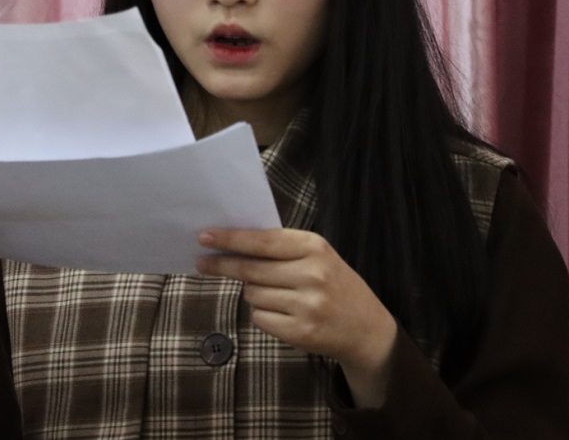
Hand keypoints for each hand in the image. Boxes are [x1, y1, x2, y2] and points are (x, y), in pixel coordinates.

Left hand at [196, 227, 397, 406]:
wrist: (366, 327)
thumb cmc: (333, 283)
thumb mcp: (316, 256)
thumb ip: (280, 249)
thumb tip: (231, 245)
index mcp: (314, 247)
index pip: (262, 241)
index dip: (230, 239)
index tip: (204, 236)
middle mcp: (312, 274)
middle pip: (250, 269)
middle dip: (223, 265)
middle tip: (202, 262)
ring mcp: (307, 306)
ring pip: (252, 294)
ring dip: (252, 292)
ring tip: (275, 292)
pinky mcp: (300, 332)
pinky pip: (259, 318)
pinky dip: (261, 313)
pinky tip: (281, 312)